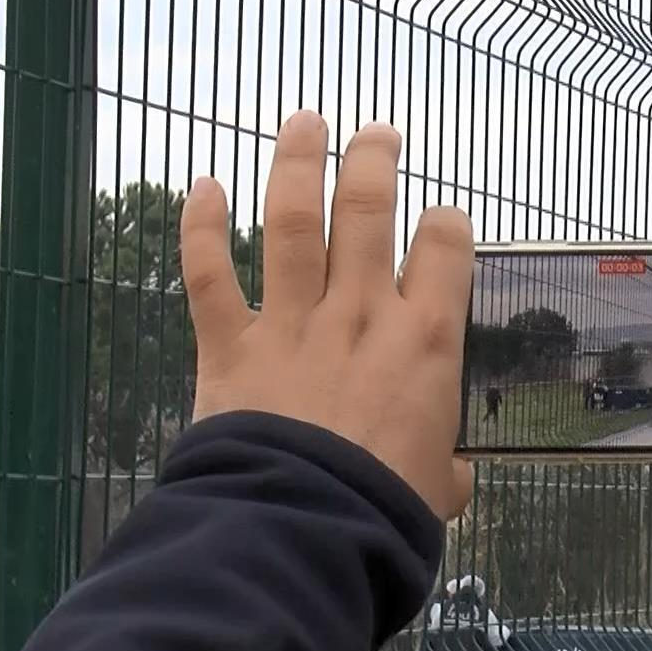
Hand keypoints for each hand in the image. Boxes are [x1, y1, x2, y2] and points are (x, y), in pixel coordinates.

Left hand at [182, 112, 475, 518]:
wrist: (305, 527)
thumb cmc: (382, 514)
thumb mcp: (438, 489)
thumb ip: (444, 469)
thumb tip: (450, 479)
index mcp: (424, 342)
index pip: (444, 250)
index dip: (444, 225)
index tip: (440, 222)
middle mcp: (361, 314)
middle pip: (370, 210)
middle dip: (374, 161)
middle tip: (375, 134)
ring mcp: (293, 323)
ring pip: (295, 221)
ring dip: (297, 163)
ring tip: (302, 123)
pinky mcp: (231, 345)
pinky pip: (210, 274)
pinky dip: (200, 227)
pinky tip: (201, 185)